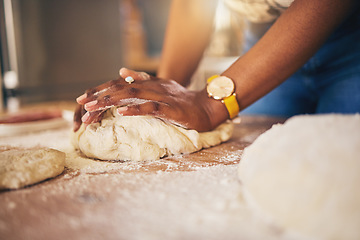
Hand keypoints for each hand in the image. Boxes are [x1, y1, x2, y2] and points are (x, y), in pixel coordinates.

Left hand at [75, 68, 226, 131]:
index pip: (119, 84)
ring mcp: (161, 96)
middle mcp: (152, 86)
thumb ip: (142, 79)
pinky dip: (135, 109)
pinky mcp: (170, 108)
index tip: (83, 98)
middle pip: (121, 88)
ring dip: (111, 101)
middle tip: (80, 103)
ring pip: (132, 95)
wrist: (205, 107)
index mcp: (148, 83)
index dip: (100, 90)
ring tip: (93, 108)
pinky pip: (150, 107)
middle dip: (99, 96)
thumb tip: (122, 70)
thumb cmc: (182, 101)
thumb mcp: (161, 87)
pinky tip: (121, 112)